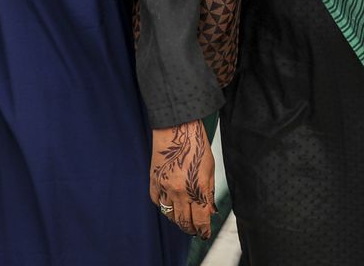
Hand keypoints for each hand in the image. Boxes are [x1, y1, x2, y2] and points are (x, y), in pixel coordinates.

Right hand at [148, 120, 215, 237]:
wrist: (176, 128)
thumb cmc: (197, 146)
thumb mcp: (209, 170)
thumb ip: (208, 193)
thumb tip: (209, 212)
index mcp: (197, 189)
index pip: (200, 220)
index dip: (203, 231)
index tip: (204, 234)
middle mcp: (180, 192)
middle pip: (184, 221)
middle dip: (190, 229)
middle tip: (195, 231)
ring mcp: (165, 187)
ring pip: (170, 215)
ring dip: (177, 220)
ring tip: (184, 220)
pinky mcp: (154, 181)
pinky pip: (158, 202)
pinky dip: (164, 206)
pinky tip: (170, 205)